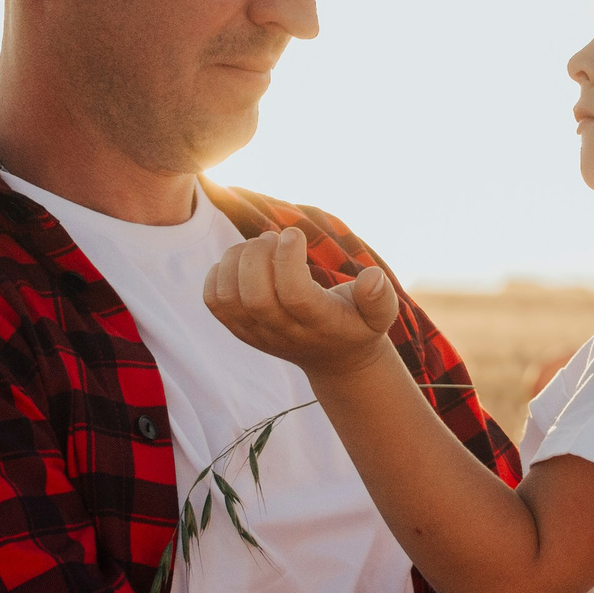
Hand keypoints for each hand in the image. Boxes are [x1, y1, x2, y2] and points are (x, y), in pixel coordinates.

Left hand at [203, 227, 399, 376]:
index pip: (294, 294)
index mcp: (320, 324)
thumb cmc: (357, 323)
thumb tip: (372, 277)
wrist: (334, 358)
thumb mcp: (380, 314)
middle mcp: (284, 333)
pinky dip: (219, 273)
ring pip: (229, 296)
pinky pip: (213, 301)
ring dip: (237, 260)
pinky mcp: (239, 329)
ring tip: (258, 247)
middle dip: (258, 255)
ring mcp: (257, 334)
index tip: (295, 234)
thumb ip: (379, 297)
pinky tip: (243, 263)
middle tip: (273, 237)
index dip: (289, 259)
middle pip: (255, 296)